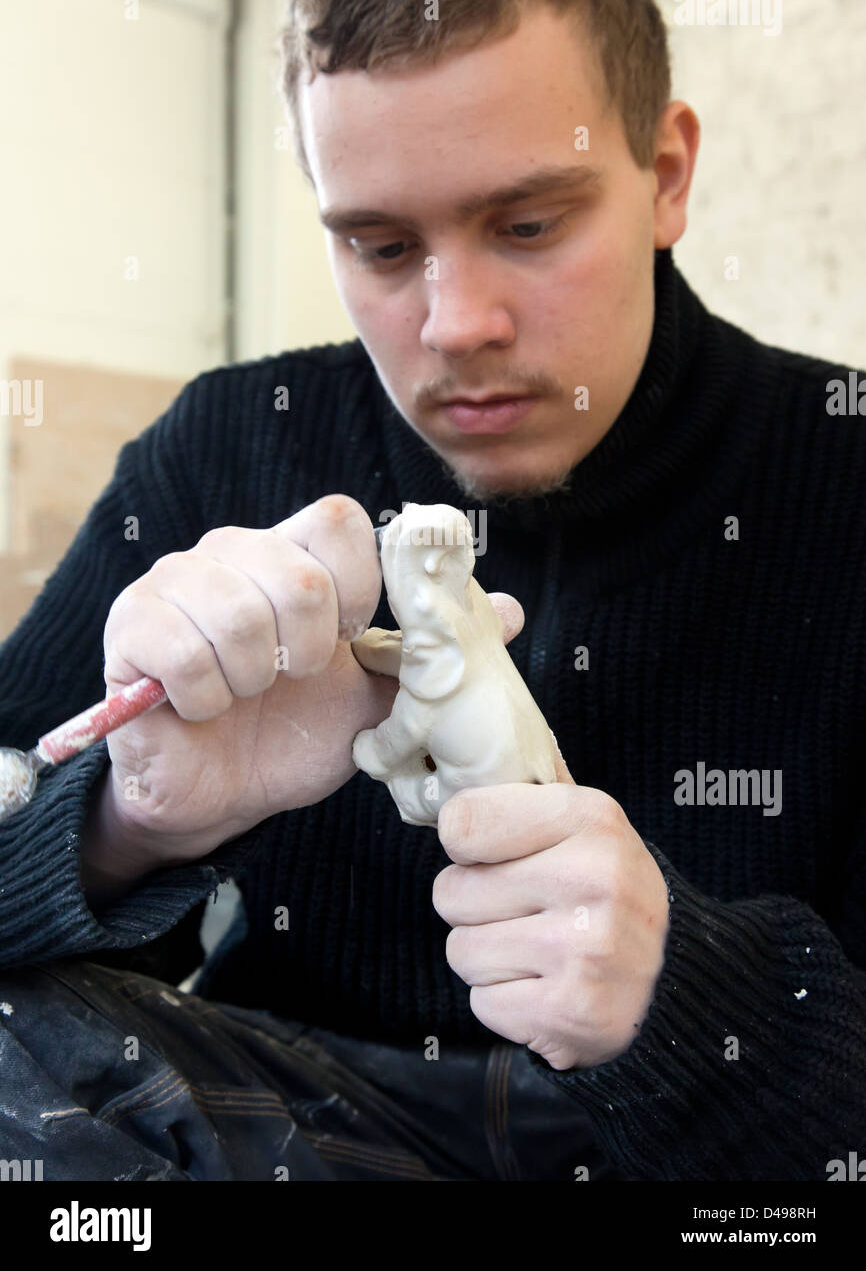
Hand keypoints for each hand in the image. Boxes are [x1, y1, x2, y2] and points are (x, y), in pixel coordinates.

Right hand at [98, 494, 397, 864]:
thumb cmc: (297, 734)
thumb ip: (431, 652)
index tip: (348, 642)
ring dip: (254, 680)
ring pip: (238, 612)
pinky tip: (204, 709)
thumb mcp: (377, 697)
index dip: (359, 590)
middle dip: (310, 649)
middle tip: (292, 679)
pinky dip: (206, 698)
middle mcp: (232, 552)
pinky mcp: (131, 627)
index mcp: (294, 554)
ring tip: (245, 697)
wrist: (224, 795)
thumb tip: (511, 613)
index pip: (341, 521)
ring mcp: (174, 583)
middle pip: (296, 570)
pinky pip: (183, 652)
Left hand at [432, 743, 669, 1069]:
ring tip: (539, 949)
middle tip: (526, 910)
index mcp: (590, 818)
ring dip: (488, 956)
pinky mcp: (571, 1013)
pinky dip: (506, 1002)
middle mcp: (591, 879)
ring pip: (461, 950)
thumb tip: (465, 754)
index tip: (495, 854)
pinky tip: (547, 987)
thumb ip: (529, 787)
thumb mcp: (590, 822)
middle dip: (476, 906)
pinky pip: (483, 1003)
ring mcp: (583, 950)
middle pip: (450, 892)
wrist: (679, 976)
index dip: (467, 844)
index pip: (460, 823)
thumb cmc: (612, 891)